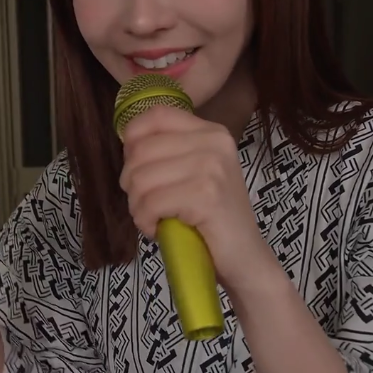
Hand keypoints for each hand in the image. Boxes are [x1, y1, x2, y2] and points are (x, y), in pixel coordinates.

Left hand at [119, 106, 275, 290]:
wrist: (245, 257)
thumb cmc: (211, 218)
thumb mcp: (194, 172)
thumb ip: (169, 151)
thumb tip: (128, 144)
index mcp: (212, 132)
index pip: (156, 115)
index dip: (132, 138)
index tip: (136, 167)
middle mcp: (214, 143)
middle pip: (141, 150)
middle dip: (131, 183)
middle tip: (146, 204)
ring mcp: (212, 168)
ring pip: (141, 179)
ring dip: (138, 207)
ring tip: (153, 219)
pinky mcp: (206, 196)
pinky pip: (151, 203)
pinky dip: (146, 222)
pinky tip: (159, 230)